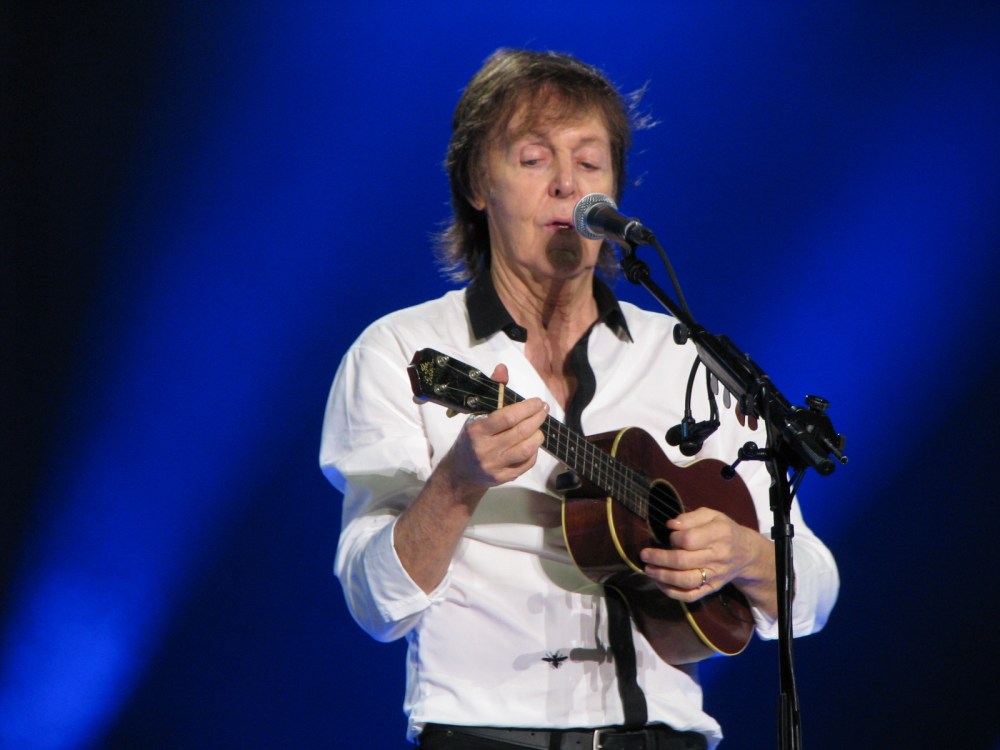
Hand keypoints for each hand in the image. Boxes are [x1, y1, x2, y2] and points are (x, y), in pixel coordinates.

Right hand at [441, 364, 548, 493]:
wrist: (459, 473)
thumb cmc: (470, 439)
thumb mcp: (476, 414)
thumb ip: (492, 391)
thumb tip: (502, 368)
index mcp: (477, 430)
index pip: (506, 418)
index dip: (526, 408)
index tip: (537, 402)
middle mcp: (485, 449)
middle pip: (520, 432)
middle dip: (537, 418)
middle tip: (543, 410)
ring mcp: (494, 465)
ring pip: (526, 449)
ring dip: (538, 435)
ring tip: (539, 427)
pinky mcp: (503, 478)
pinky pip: (526, 464)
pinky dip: (534, 452)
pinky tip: (532, 443)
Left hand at [639, 506, 776, 615]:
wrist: (746, 553)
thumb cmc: (723, 530)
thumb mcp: (712, 515)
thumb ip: (690, 517)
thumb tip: (671, 525)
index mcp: (719, 535)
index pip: (689, 539)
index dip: (674, 538)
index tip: (670, 535)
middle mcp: (718, 557)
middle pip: (683, 561)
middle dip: (659, 558)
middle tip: (644, 554)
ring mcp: (715, 576)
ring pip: (686, 580)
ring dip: (663, 576)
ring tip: (648, 569)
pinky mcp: (712, 589)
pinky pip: (691, 596)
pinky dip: (673, 592)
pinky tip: (660, 583)